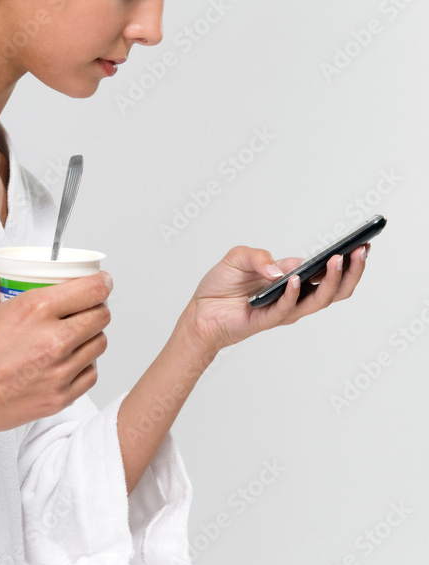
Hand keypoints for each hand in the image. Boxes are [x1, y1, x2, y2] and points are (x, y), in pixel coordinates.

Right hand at [0, 270, 111, 445]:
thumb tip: (5, 276)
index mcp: (35, 309)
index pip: (92, 290)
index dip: (102, 283)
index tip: (101, 282)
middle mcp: (53, 340)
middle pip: (102, 316)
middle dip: (97, 307)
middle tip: (86, 307)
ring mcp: (58, 372)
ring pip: (99, 345)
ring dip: (91, 336)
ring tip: (75, 334)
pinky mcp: (57, 399)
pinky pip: (90, 376)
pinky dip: (84, 366)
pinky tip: (68, 361)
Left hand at [185, 242, 370, 355]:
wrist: (200, 310)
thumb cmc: (222, 284)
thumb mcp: (238, 257)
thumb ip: (259, 256)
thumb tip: (284, 268)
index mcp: (293, 277)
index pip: (328, 271)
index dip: (348, 260)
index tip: (364, 244)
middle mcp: (294, 295)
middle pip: (334, 289)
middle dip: (351, 271)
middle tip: (360, 252)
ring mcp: (284, 310)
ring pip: (318, 301)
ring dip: (330, 281)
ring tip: (337, 260)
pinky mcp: (267, 320)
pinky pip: (286, 309)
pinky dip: (292, 293)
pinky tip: (294, 278)